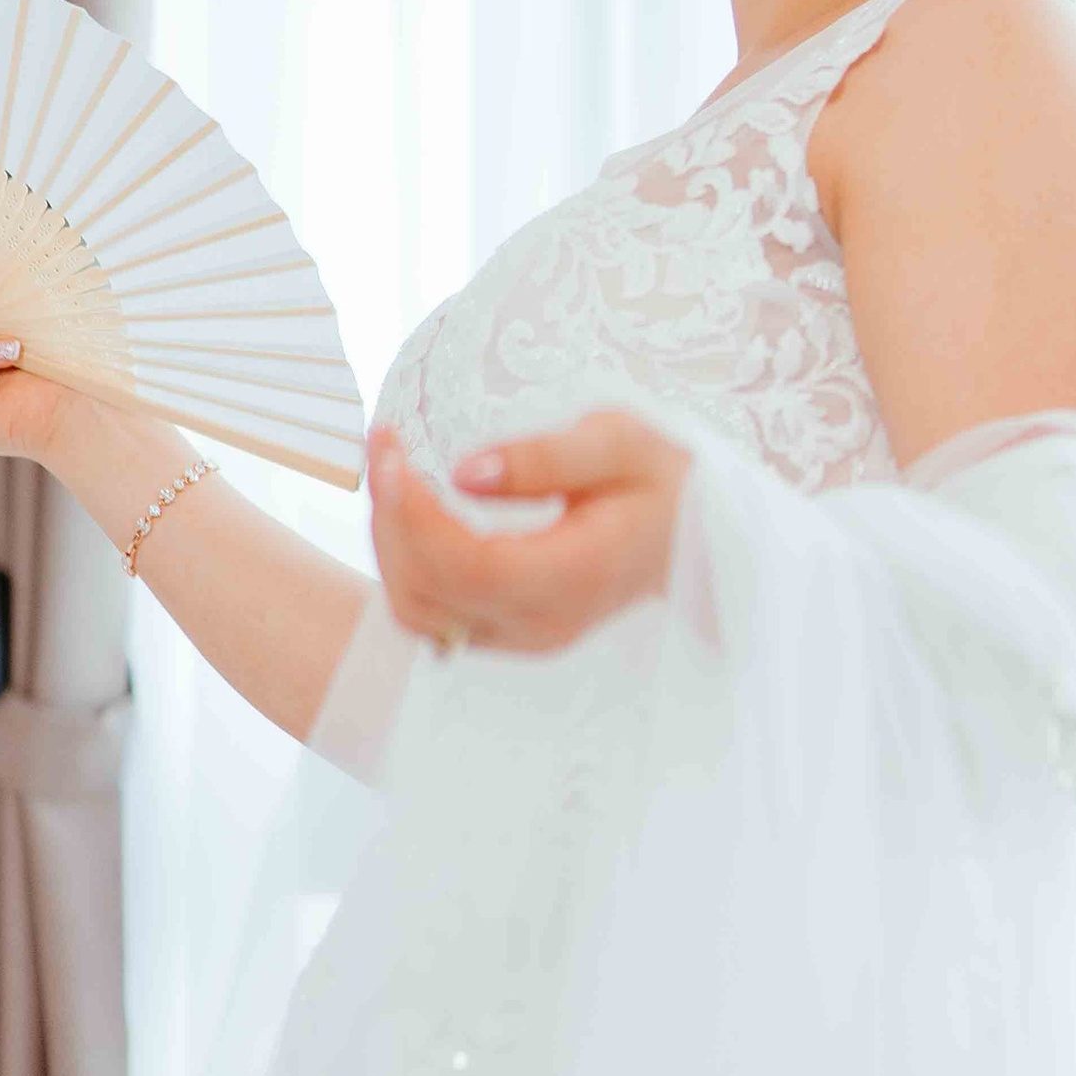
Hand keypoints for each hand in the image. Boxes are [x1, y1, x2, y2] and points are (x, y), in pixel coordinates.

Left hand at [367, 411, 690, 655]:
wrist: (691, 530)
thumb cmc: (660, 477)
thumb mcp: (618, 441)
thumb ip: (543, 458)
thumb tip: (463, 473)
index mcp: (575, 576)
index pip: (468, 565)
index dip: (414, 513)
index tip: (392, 447)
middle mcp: (544, 622)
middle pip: (428, 591)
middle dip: (389, 516)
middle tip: (384, 439)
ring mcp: (523, 637)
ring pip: (418, 610)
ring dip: (389, 542)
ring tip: (390, 465)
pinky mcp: (507, 633)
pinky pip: (430, 613)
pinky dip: (404, 563)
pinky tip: (406, 508)